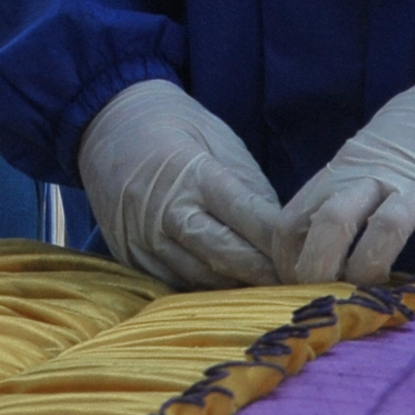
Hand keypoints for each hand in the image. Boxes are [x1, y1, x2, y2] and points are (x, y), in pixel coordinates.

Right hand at [77, 77, 286, 288]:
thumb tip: (283, 236)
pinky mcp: (127, 253)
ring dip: (237, 288)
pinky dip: (203, 288)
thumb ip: (250, 188)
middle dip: (266, 275)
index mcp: (194, 175)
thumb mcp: (220, 141)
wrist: (105, 121)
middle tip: (298, 286)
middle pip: (226, 256)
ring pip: (201, 278)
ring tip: (270, 293)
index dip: (282, 243)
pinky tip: (225, 287)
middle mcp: (165, 211)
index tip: (309, 257)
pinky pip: (173, 282)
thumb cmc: (174, 127)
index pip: (249, 218)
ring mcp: (142, 236)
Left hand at [274, 68, 414, 285]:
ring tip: (375, 298)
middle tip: (329, 303)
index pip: (295, 218)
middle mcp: (377, 176)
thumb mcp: (365, 159)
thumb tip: (308, 254)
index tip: (295, 290)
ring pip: (387, 226)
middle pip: (332, 221)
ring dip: (374, 267)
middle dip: (321, 268)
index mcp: (344, 170)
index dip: (289, 260)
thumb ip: (341, 197)